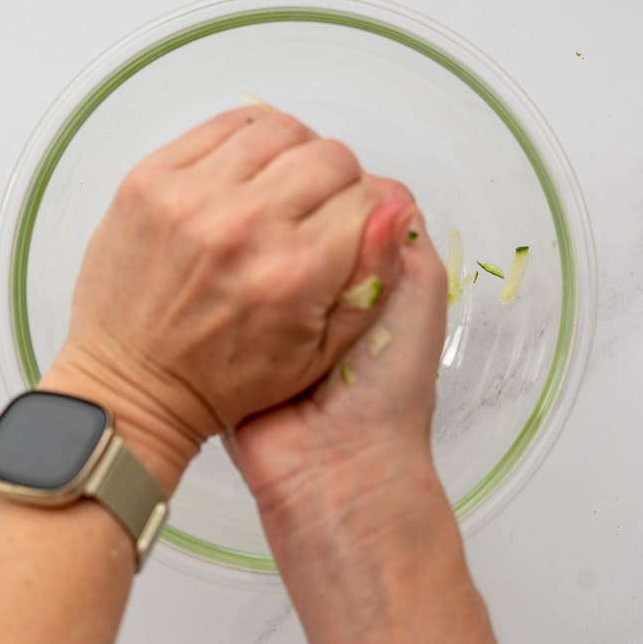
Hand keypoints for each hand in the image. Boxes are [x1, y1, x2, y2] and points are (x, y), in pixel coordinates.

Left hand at [39, 107, 413, 489]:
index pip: (367, 199)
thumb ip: (371, 282)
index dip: (370, 211)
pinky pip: (222, 125)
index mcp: (294, 274)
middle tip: (318, 211)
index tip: (354, 226)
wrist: (130, 385)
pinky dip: (246, 142)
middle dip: (338, 182)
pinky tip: (245, 174)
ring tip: (282, 189)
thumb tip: (398, 210)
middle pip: (330, 157)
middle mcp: (244, 226)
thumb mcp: (319, 356)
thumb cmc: (222, 380)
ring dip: (294, 154)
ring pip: (280, 130)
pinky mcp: (151, 178)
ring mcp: (192, 197)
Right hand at [232, 199, 453, 561]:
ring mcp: (276, 304)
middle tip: (288, 215)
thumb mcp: (418, 292)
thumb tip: (374, 185)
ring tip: (257, 234)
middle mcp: (321, 283)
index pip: (349, 201)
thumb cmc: (386, 386)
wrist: (334, 462)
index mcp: (368, 272)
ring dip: (256, 235)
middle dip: (293, 210)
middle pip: (300, 216)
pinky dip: (226, 267)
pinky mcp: (237, 327)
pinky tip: (224, 254)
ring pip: (262, 241)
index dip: (337, 187)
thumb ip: (402, 235)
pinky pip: (229, 280)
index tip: (323, 181)